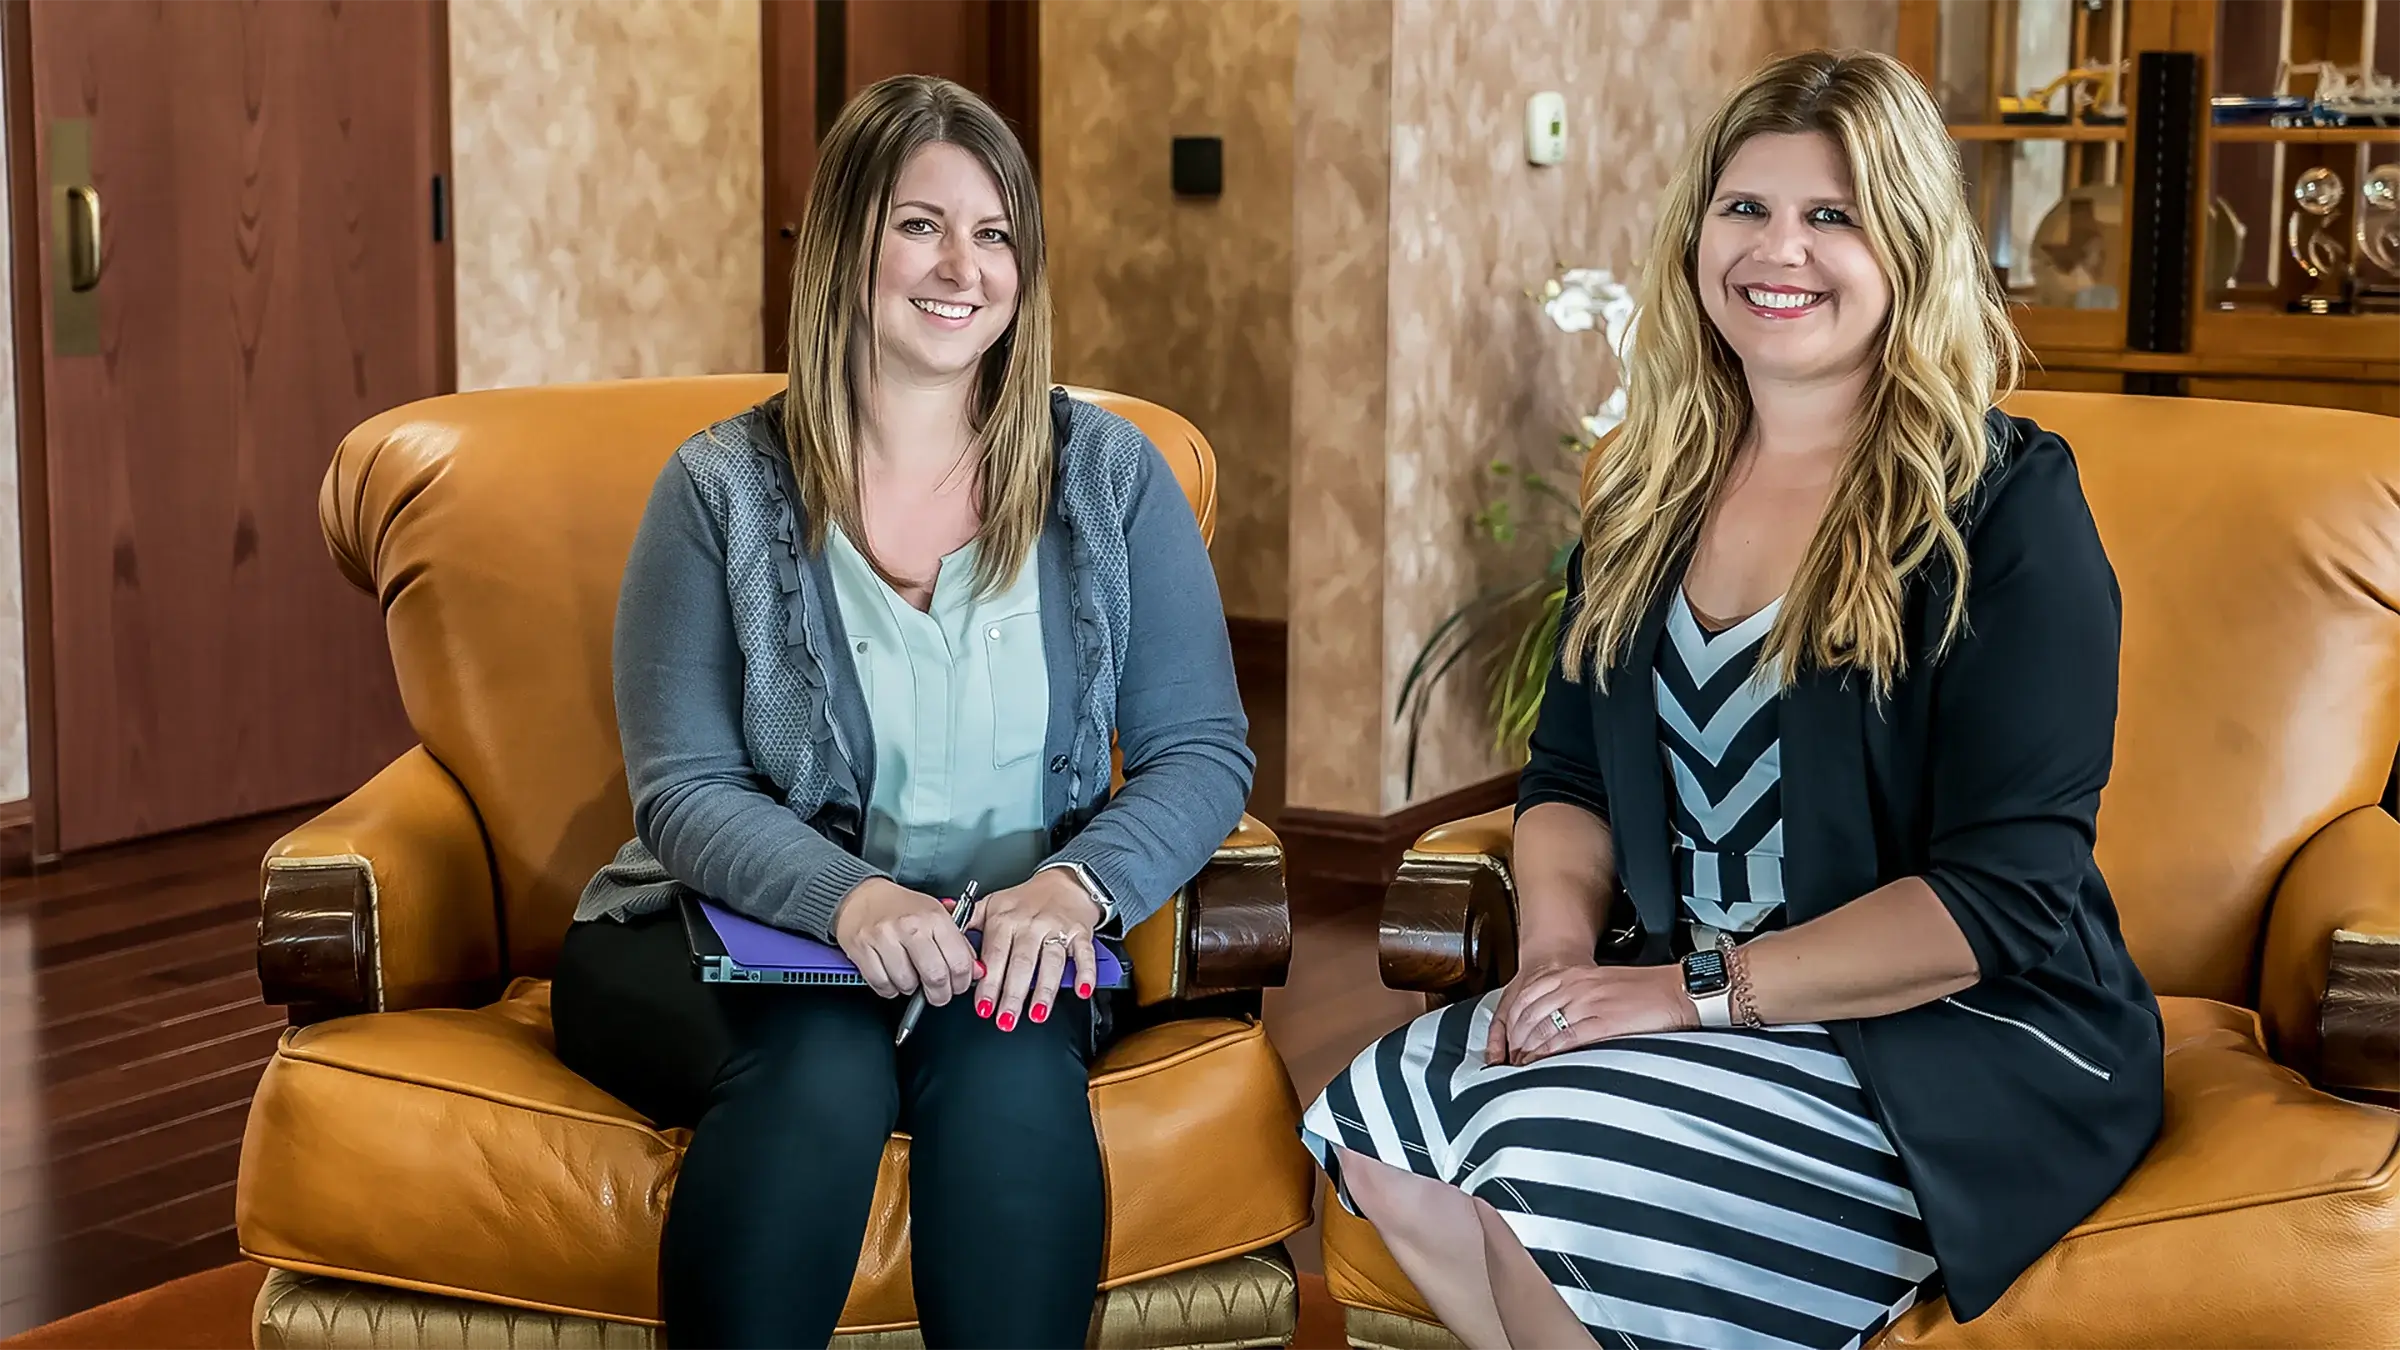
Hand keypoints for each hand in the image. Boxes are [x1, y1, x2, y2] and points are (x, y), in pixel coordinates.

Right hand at [831, 879, 977, 1002]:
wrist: (863, 895)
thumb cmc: (902, 908)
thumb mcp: (937, 916)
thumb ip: (959, 944)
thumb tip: (976, 971)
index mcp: (934, 917)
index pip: (959, 961)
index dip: (962, 982)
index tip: (959, 985)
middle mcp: (910, 926)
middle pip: (935, 977)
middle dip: (940, 994)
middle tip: (939, 994)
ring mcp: (884, 938)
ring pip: (907, 984)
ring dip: (911, 989)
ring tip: (911, 977)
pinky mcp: (862, 949)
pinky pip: (882, 985)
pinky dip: (890, 989)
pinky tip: (893, 977)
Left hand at [967, 868, 1103, 1031]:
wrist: (1064, 883)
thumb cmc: (1026, 899)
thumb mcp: (992, 904)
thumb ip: (968, 923)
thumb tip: (950, 943)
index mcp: (1005, 920)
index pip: (995, 955)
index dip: (989, 983)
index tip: (984, 1006)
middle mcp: (1031, 925)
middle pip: (1021, 963)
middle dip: (1012, 994)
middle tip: (1005, 1019)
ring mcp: (1057, 929)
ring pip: (1051, 962)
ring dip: (1044, 990)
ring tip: (1036, 1014)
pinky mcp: (1080, 933)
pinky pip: (1084, 954)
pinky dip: (1086, 972)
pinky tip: (1081, 990)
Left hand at [1486, 956, 1694, 1065]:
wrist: (1678, 990)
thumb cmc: (1647, 990)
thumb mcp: (1602, 985)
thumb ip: (1577, 997)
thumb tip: (1557, 1021)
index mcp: (1575, 976)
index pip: (1529, 996)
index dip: (1513, 1020)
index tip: (1509, 1039)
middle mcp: (1576, 987)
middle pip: (1530, 1014)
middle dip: (1515, 1039)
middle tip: (1510, 1058)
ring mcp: (1588, 1004)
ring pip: (1544, 1028)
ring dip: (1527, 1050)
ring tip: (1521, 1066)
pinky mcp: (1603, 1022)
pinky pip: (1566, 1039)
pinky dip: (1547, 1054)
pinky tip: (1540, 1065)